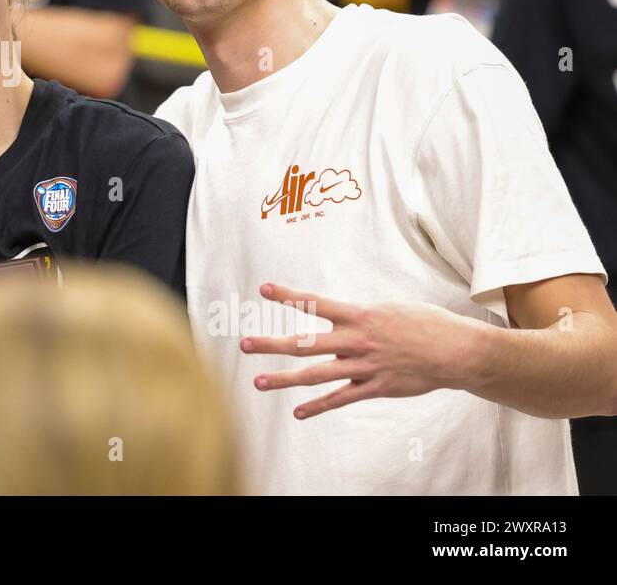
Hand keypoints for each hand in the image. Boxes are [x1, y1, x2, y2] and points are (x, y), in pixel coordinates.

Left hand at [240, 282, 481, 418]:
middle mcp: (355, 340)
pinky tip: (297, 412)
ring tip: (257, 381)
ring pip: (315, 374)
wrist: (456, 350)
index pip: (315, 302)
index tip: (263, 288)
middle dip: (272, 344)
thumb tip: (339, 318)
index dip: (288, 295)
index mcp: (359, 315)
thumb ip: (358, 317)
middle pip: (305, 343)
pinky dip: (317, 407)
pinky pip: (340, 399)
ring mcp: (363, 366)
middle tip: (244, 344)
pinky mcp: (374, 387)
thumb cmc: (423, 323)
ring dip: (284, 379)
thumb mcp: (387, 308)